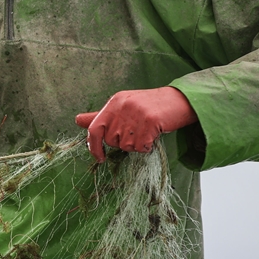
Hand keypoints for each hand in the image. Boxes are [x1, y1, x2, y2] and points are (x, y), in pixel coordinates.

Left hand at [75, 86, 197, 162]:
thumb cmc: (151, 106)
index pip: (94, 128)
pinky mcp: (150, 121)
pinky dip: (147, 146)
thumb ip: (102, 116)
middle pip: (111, 140)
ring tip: (147, 132)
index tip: (99, 158)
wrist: (181, 100)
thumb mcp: (124, 107)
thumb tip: (78, 120)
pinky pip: (141, 146)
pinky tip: (154, 135)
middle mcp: (122, 106)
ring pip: (126, 146)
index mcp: (114, 102)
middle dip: (123, 143)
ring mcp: (136, 113)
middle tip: (137, 133)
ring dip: (137, 145)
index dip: (93, 146)